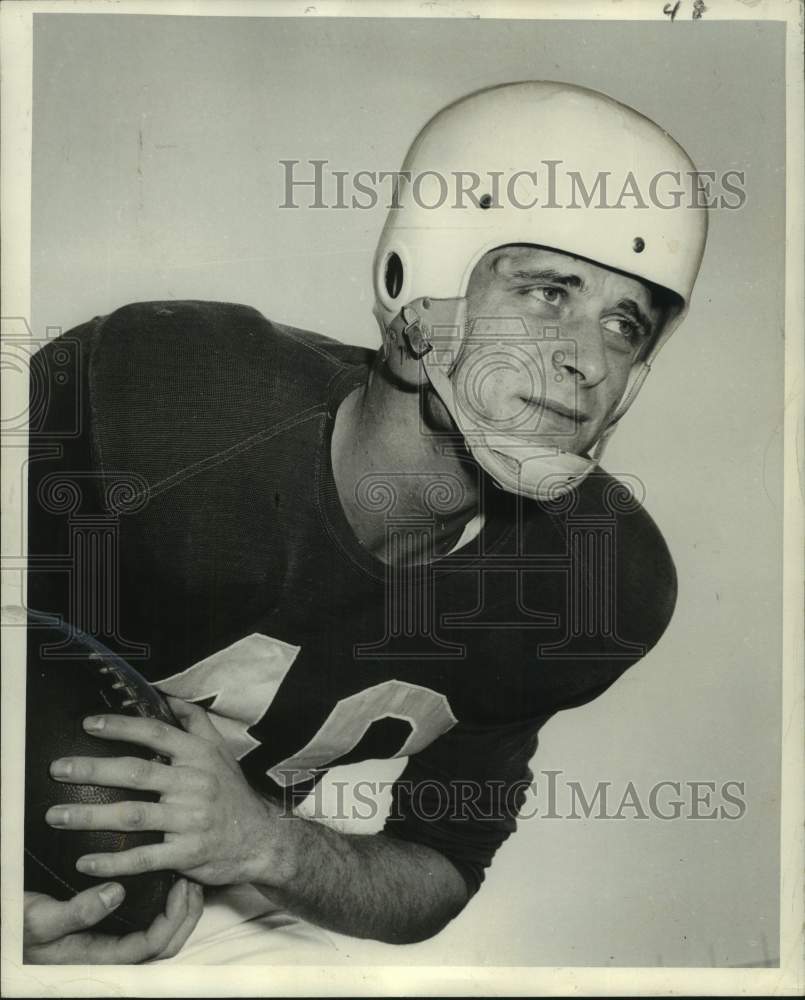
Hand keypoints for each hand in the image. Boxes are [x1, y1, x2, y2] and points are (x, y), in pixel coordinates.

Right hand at [23, 878, 202, 963]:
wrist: (7, 925)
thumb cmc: (18, 927)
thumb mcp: (40, 920)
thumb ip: (77, 912)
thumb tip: (116, 893)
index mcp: (99, 957)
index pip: (152, 945)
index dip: (174, 918)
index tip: (182, 884)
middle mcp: (111, 953)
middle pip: (166, 944)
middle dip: (187, 914)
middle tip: (193, 879)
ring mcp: (113, 942)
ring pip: (162, 936)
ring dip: (181, 910)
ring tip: (187, 877)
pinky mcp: (111, 929)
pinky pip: (149, 924)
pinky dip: (167, 906)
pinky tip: (168, 881)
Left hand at [45, 699, 278, 885]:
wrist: (261, 840)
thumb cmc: (232, 793)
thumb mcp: (221, 752)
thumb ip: (195, 723)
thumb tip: (169, 697)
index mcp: (199, 756)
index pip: (155, 734)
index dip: (121, 727)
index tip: (88, 725)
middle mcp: (194, 784)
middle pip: (136, 773)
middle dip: (92, 770)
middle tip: (58, 769)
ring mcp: (190, 820)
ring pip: (132, 816)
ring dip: (90, 816)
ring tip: (57, 815)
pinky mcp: (187, 854)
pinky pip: (144, 858)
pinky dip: (113, 861)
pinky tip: (85, 860)